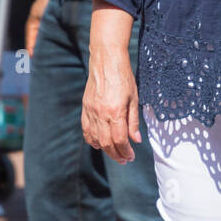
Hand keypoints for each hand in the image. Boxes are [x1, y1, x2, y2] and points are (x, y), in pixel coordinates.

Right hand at [82, 40, 140, 163]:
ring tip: (115, 154)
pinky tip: (99, 144)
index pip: (119, 140)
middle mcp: (101, 114)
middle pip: (107, 143)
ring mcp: (91, 111)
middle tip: (125, 159)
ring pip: (95, 139)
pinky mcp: (85, 108)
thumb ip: (133, 121)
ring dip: (105, 150)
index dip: (126, 151)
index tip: (131, 156)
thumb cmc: (123, 77)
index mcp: (115, 112)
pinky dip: (92, 140)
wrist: (106, 60)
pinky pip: (86, 130)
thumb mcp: (134, 98)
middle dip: (116, 155)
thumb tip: (136, 140)